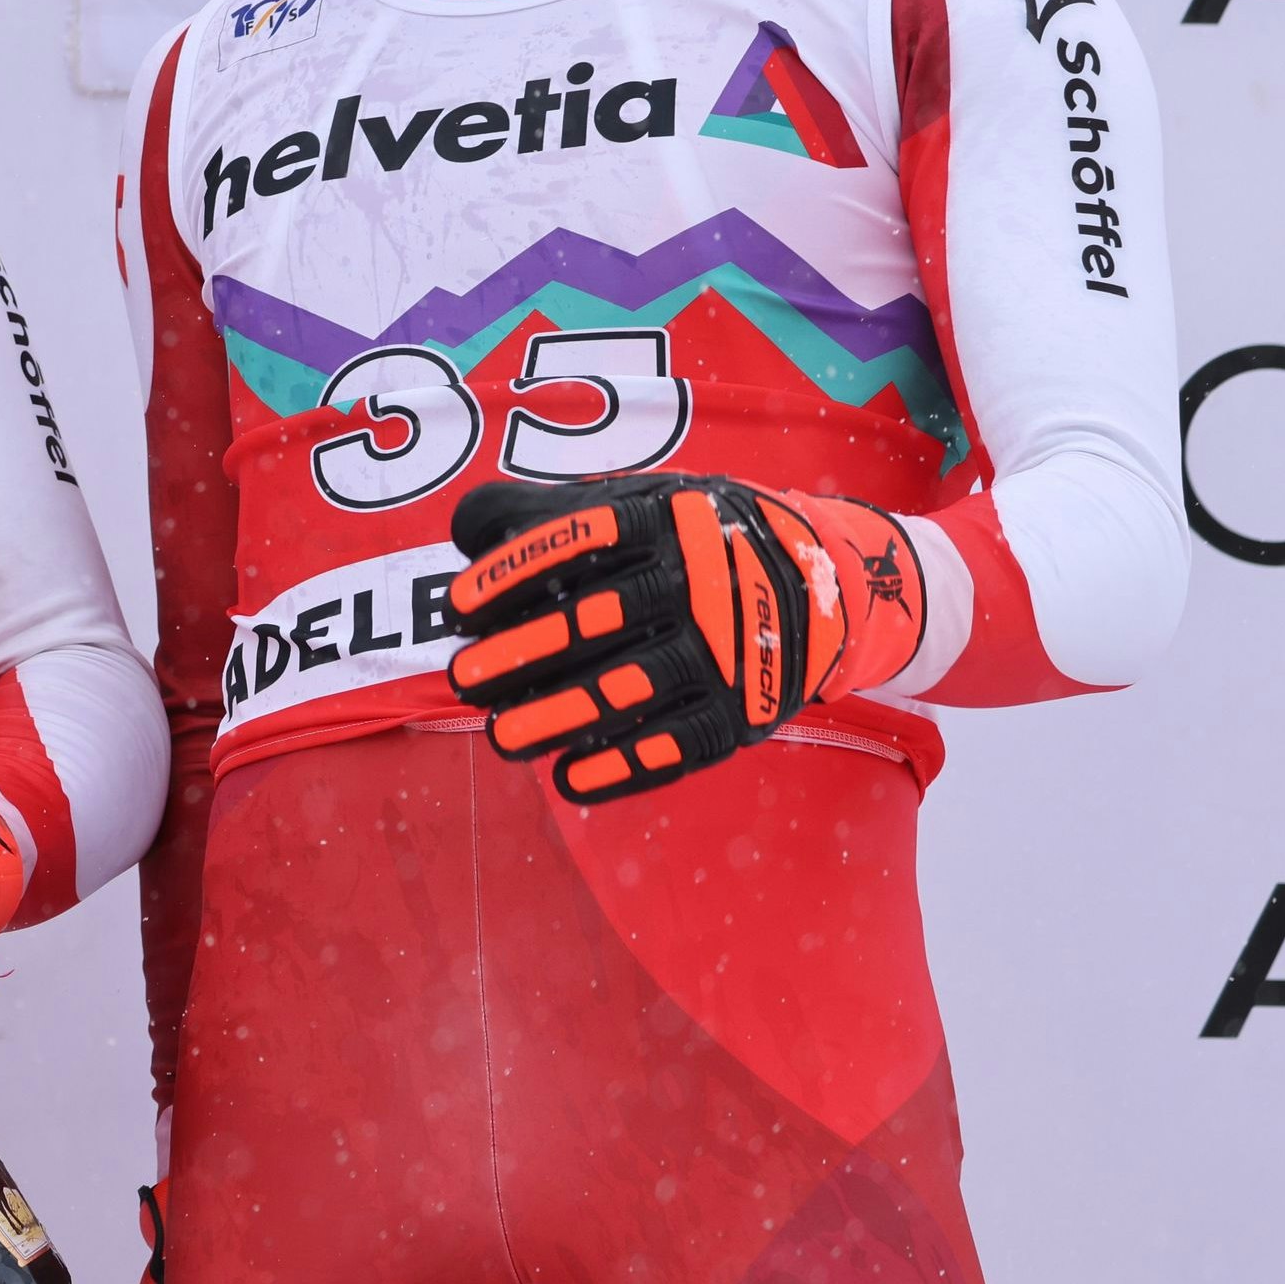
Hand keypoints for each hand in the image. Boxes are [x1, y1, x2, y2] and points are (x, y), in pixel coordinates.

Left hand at [444, 472, 928, 802]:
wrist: (827, 581)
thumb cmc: (695, 538)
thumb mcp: (641, 503)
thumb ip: (553, 512)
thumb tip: (465, 529)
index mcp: (666, 521)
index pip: (578, 542)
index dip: (513, 574)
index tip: (458, 607)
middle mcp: (700, 582)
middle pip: (595, 622)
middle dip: (520, 655)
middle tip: (461, 678)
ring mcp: (727, 650)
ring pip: (628, 691)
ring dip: (557, 719)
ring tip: (500, 740)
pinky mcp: (745, 710)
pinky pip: (677, 746)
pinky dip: (622, 768)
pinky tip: (569, 779)